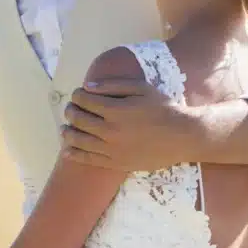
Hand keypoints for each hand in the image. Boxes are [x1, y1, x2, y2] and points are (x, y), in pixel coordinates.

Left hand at [65, 76, 198, 172]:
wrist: (182, 137)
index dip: (77, 95)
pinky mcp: (116, 163)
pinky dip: (75, 154)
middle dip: (71, 111)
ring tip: (65, 128)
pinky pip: (89, 159)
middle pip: (79, 120)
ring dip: (68, 132)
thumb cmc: (164, 109)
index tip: (78, 94)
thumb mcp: (141, 88)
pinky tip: (67, 149)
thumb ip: (113, 85)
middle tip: (71, 109)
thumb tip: (88, 86)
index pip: (85, 100)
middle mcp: (110, 131)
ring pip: (79, 140)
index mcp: (115, 110)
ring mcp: (112, 149)